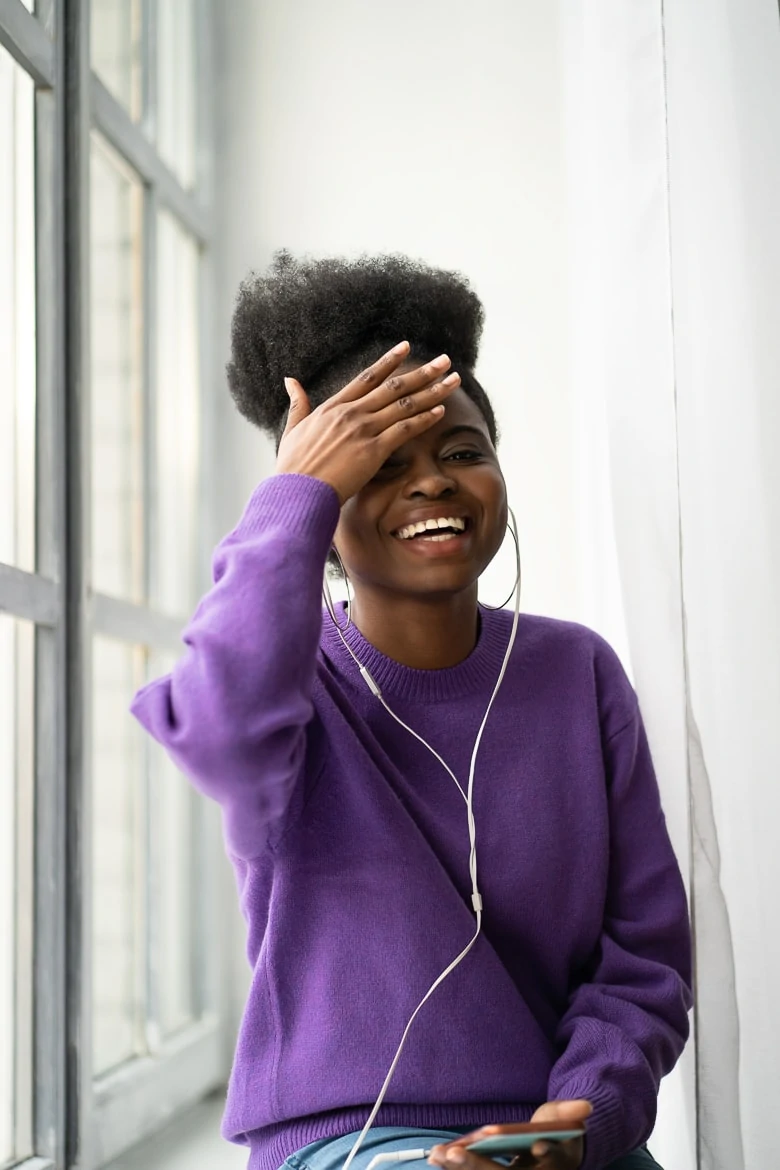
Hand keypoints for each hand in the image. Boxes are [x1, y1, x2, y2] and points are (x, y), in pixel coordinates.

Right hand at [275, 341, 461, 503]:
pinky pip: (404, 430)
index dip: (389, 361)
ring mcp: (363, 430)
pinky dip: (423, 419)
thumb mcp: (292, 430)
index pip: (367, 377)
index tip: (406, 347)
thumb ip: (297, 404)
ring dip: (433, 391)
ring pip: (405, 405)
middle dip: (423, 372)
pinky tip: (440, 411)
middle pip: (394, 387)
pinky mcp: (373, 450)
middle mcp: (351, 413)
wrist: (297, 492)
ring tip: (453, 381)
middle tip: (444, 361)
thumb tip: (290, 380)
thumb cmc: (293, 468)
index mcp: (333, 407)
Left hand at [428, 1100, 592, 1169]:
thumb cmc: (555, 1131)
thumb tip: (585, 1107)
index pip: (542, 1167)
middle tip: (453, 1153)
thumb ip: (569, 1112)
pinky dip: (457, 1169)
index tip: (535, 1146)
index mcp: (552, 1168)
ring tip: (438, 1154)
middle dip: (478, 1168)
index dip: (536, 1156)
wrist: (551, 1150)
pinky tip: (438, 1155)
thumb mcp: (562, 1118)